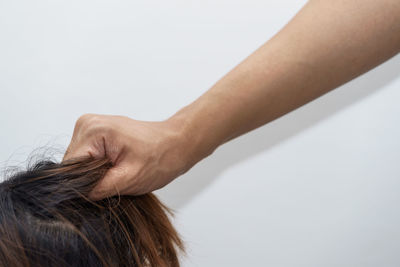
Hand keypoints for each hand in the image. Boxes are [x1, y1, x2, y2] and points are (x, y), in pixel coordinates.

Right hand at [63, 114, 193, 199]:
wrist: (176, 144)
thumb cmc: (161, 158)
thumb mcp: (128, 179)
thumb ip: (96, 189)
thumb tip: (73, 197)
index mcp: (93, 131)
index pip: (69, 168)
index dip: (82, 185)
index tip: (102, 190)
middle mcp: (87, 124)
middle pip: (71, 165)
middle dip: (89, 179)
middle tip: (116, 180)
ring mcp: (90, 126)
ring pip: (77, 162)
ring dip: (93, 173)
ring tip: (118, 172)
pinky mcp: (95, 132)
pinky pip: (86, 156)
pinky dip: (98, 167)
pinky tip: (116, 166)